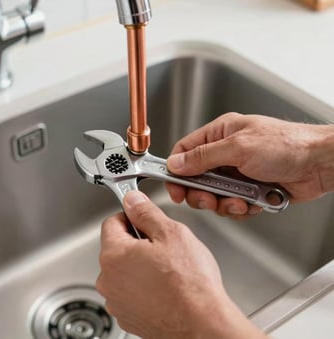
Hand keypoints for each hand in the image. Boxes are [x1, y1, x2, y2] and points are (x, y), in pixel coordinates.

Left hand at [97, 190, 267, 338]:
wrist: (202, 325)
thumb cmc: (190, 284)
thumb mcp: (171, 233)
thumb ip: (146, 212)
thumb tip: (132, 200)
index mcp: (114, 255)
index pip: (111, 222)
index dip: (130, 216)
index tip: (142, 218)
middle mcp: (108, 280)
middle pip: (117, 247)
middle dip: (137, 242)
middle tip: (162, 247)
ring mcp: (117, 301)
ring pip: (124, 270)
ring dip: (140, 266)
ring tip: (166, 271)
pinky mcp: (128, 316)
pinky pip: (130, 291)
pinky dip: (142, 286)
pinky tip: (164, 288)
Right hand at [166, 112, 333, 218]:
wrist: (319, 164)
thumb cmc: (286, 144)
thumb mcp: (238, 147)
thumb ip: (203, 156)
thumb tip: (176, 163)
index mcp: (220, 134)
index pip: (185, 151)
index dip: (175, 170)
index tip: (173, 187)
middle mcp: (225, 154)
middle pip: (196, 178)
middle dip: (201, 193)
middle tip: (208, 198)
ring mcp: (237, 173)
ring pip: (213, 196)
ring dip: (223, 203)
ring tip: (238, 200)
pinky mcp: (248, 190)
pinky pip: (232, 205)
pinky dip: (239, 209)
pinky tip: (251, 203)